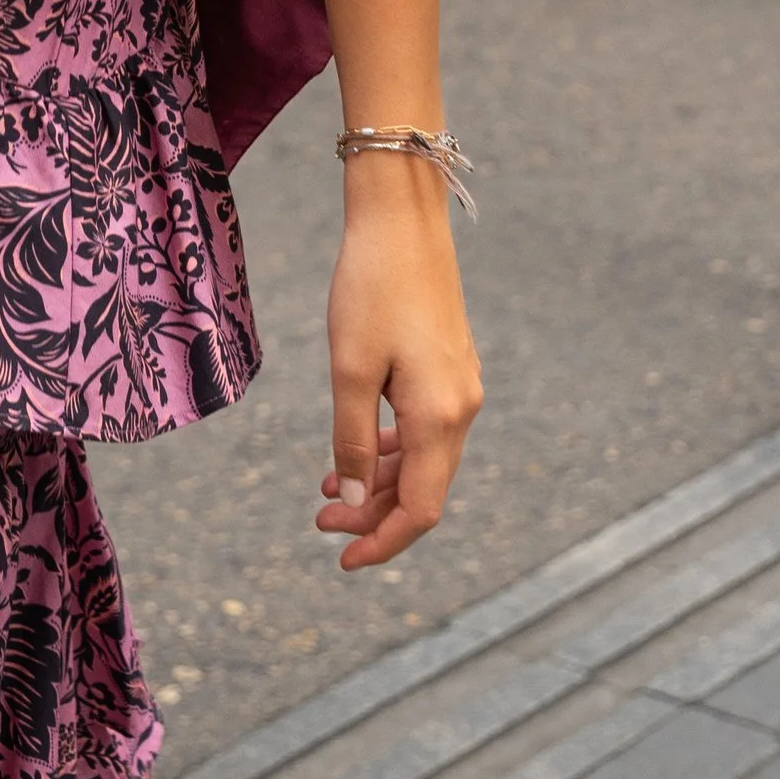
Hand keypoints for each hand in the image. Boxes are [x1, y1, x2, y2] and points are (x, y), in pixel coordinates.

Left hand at [317, 158, 482, 569]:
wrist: (402, 218)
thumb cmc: (370, 288)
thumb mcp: (349, 368)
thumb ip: (350, 440)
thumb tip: (348, 502)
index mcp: (441, 416)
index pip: (421, 508)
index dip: (383, 541)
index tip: (342, 559)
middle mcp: (461, 408)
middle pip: (422, 489)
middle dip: (371, 514)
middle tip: (318, 524)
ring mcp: (459, 387)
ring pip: (422, 459)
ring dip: (376, 481)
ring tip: (324, 493)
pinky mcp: (448, 367)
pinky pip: (422, 428)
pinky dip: (389, 448)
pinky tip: (354, 448)